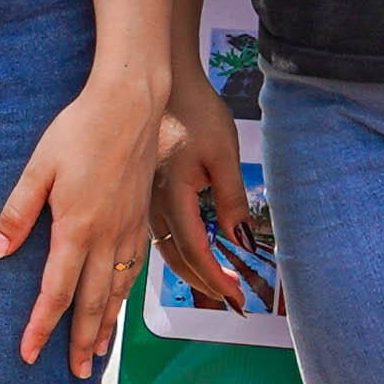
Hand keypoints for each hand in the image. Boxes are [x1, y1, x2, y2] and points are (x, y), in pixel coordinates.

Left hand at [0, 70, 169, 367]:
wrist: (131, 104)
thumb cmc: (80, 130)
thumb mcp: (38, 166)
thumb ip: (18, 211)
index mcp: (76, 227)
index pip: (56, 292)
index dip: (41, 327)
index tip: (27, 353)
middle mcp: (106, 237)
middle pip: (91, 303)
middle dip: (80, 342)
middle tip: (74, 375)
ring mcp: (127, 230)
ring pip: (117, 292)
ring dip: (105, 327)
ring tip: (96, 355)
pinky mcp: (140, 220)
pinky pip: (133, 271)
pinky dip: (124, 298)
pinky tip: (118, 307)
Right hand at [149, 53, 256, 309]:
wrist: (160, 83)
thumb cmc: (196, 111)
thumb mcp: (223, 152)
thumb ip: (232, 198)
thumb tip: (242, 240)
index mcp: (172, 194)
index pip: (194, 249)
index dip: (215, 277)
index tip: (235, 298)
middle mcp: (152, 204)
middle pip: (176, 257)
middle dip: (204, 282)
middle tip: (231, 301)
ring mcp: (143, 201)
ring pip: (164, 249)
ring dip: (190, 271)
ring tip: (214, 286)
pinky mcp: (142, 194)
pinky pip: (157, 235)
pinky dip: (176, 253)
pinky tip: (187, 258)